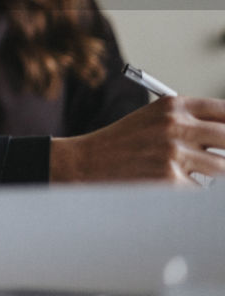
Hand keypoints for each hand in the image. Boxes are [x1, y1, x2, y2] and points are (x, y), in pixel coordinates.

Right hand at [50, 96, 224, 182]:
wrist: (85, 162)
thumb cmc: (121, 143)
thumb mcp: (152, 119)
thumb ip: (188, 121)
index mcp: (173, 105)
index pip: (224, 110)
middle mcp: (174, 124)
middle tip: (220, 158)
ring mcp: (172, 152)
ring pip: (222, 166)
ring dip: (214, 174)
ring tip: (194, 172)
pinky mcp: (169, 179)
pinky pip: (201, 189)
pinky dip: (193, 190)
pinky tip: (173, 186)